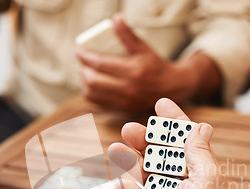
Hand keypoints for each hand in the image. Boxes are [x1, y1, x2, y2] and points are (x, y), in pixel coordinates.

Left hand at [75, 14, 220, 111]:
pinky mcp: (122, 109)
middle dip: (83, 70)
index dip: (85, 56)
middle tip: (83, 62)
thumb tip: (116, 18)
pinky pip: (98, 103)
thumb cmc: (155, 65)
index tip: (78, 50)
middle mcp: (128, 88)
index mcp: (133, 71)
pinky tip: (92, 85)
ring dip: (85, 82)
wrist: (171, 88)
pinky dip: (91, 93)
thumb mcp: (143, 48)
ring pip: (93, 93)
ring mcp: (125, 101)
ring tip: (87, 72)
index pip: (101, 64)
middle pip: (93, 81)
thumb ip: (128, 35)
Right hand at [108, 98, 227, 188]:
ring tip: (115, 150)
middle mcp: (182, 184)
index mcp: (199, 173)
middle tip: (130, 130)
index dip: (174, 121)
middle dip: (145, 139)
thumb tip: (202, 127)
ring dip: (129, 161)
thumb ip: (200, 153)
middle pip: (160, 154)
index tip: (161, 104)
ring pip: (143, 173)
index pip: (186, 140)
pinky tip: (119, 184)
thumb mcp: (206, 179)